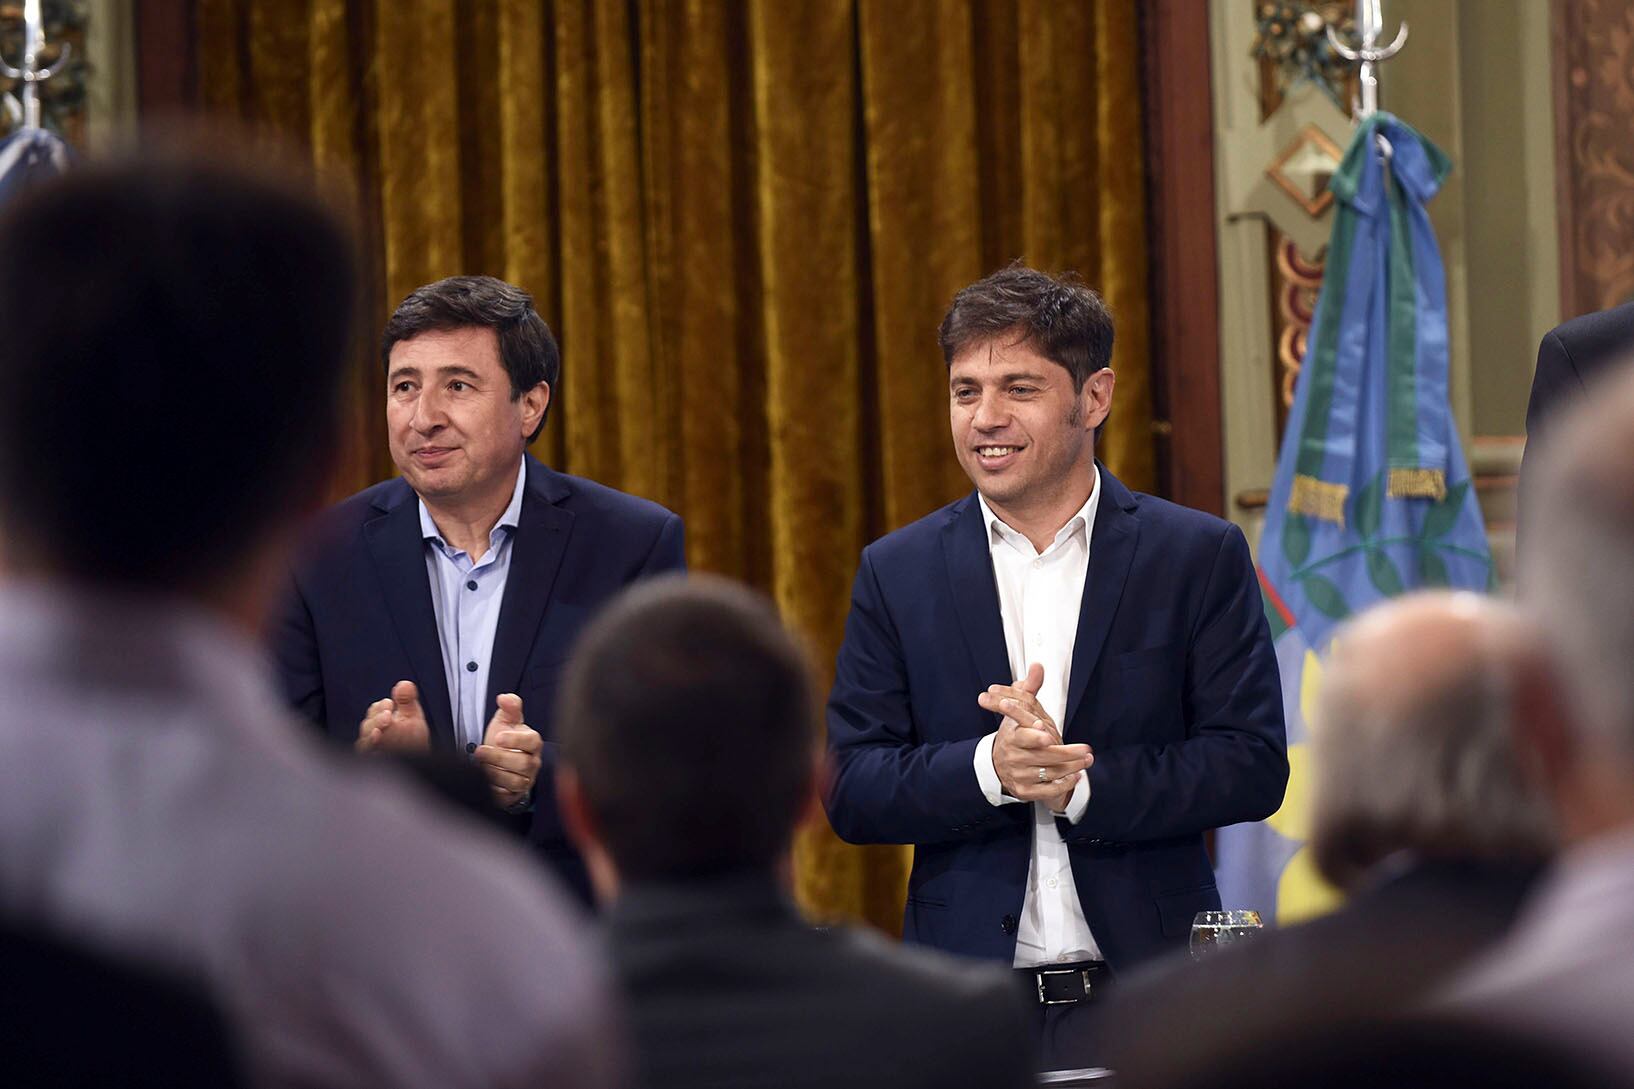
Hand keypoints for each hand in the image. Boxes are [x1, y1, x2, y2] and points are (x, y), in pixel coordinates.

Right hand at [356, 680, 430, 752]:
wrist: (416, 759)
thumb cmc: (411, 739)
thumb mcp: (412, 716)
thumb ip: (407, 700)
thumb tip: (405, 684)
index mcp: (380, 720)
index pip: (374, 711)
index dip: (381, 707)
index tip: (390, 704)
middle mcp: (372, 735)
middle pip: (367, 726)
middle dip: (376, 721)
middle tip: (387, 718)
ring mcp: (372, 751)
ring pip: (365, 744)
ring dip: (372, 737)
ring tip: (380, 732)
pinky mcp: (373, 763)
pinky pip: (369, 759)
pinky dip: (374, 753)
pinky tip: (379, 749)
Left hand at [475, 693, 541, 808]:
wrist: (500, 761)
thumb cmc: (505, 738)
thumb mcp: (506, 720)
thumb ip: (509, 707)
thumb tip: (504, 697)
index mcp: (533, 742)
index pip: (532, 741)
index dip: (516, 740)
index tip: (498, 737)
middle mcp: (533, 762)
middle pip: (523, 763)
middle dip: (499, 757)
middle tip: (480, 751)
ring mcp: (526, 780)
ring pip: (515, 781)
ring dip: (495, 773)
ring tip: (480, 765)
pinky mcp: (515, 794)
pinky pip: (507, 796)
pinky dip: (495, 789)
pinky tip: (485, 780)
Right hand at [978, 663, 1092, 806]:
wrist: (998, 763)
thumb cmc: (1014, 734)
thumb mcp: (1018, 709)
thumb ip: (1029, 688)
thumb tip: (1037, 666)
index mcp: (1011, 737)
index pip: (1022, 737)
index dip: (1034, 737)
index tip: (1047, 735)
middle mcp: (1014, 757)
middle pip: (1043, 756)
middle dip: (1066, 753)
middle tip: (1086, 750)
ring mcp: (1019, 775)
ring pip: (1048, 772)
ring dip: (1070, 768)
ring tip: (1086, 761)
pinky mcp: (1024, 791)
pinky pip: (1046, 790)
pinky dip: (1062, 785)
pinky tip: (1075, 777)